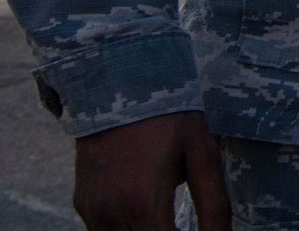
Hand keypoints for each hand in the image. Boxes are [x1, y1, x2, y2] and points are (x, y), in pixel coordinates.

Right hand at [73, 111, 230, 230]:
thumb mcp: (203, 154)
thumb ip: (215, 206)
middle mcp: (112, 213)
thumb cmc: (169, 116)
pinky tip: (144, 211)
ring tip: (167, 218)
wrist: (119, 82)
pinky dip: (127, 230)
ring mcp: (93, 211)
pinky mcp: (83, 204)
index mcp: (144, 203)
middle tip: (181, 222)